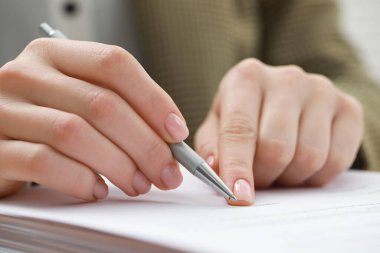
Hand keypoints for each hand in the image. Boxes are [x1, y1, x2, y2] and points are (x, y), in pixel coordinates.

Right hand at [0, 39, 188, 199]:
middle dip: (145, 144)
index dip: (153, 99)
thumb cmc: (43, 120)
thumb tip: (167, 136)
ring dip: (119, 165)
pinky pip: (44, 163)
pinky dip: (80, 179)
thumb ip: (116, 108)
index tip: (176, 132)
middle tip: (166, 171)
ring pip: (76, 133)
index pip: (114, 64)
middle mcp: (27, 75)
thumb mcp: (77, 99)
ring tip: (138, 184)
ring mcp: (4, 110)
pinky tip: (98, 189)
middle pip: (102, 104)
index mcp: (54, 55)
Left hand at [195, 59, 362, 205]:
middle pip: (276, 147)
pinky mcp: (349, 108)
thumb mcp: (218, 123)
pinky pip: (336, 160)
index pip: (240, 129)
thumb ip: (211, 146)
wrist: (288, 96)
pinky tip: (301, 164)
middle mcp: (286, 78)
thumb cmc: (246, 113)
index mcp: (247, 78)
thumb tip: (216, 170)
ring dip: (289, 177)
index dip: (238, 166)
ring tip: (278, 168)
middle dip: (264, 175)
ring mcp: (321, 91)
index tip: (238, 195)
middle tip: (258, 178)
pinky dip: (316, 175)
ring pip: (308, 157)